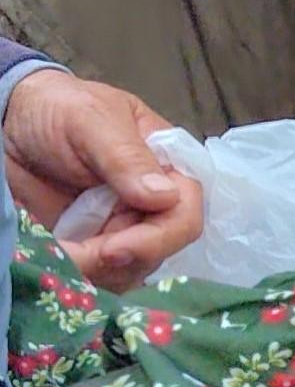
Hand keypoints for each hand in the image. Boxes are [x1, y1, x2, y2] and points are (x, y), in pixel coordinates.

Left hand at [4, 68, 204, 289]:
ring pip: (127, 272)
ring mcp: (115, 228)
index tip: (112, 249)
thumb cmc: (57, 109)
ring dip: (93, 274)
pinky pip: (94, 276)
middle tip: (73, 255)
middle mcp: (148, 202)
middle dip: (117, 261)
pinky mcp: (84, 246)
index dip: (159, 238)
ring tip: (57, 253)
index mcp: (164, 167)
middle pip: (158, 251)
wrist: (8, 122)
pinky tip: (52, 259)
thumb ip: (127, 156)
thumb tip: (164, 196)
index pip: (185, 213)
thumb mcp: (91, 121)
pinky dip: (75, 277)